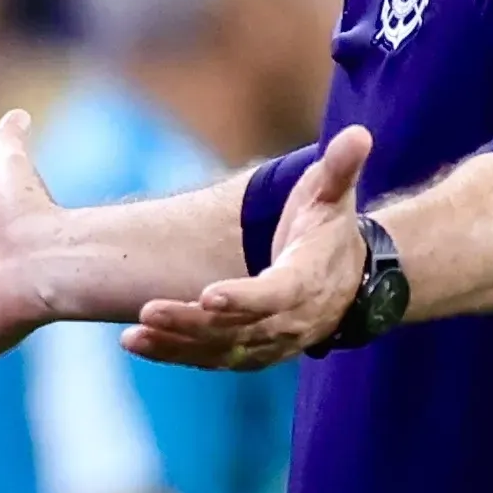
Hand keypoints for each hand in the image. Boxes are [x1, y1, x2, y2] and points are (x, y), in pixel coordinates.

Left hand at [123, 124, 372, 370]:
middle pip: (239, 329)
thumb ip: (340, 167)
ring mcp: (272, 342)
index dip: (244, 298)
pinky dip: (176, 354)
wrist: (351, 280)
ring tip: (134, 336)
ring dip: (177, 345)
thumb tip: (359, 133)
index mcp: (309, 279)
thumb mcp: (335, 194)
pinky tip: (138, 342)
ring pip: (221, 350)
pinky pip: (213, 359)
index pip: (276, 295)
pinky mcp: (253, 352)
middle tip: (150, 311)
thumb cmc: (330, 227)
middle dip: (193, 324)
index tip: (208, 295)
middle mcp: (291, 320)